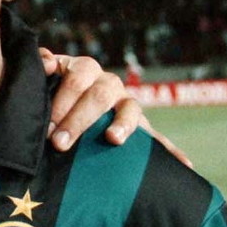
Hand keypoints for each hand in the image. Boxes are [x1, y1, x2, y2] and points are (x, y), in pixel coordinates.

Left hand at [39, 50, 191, 167]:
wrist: (64, 111)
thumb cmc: (49, 95)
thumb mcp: (42, 79)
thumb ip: (41, 66)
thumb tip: (47, 62)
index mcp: (84, 70)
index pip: (77, 78)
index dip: (62, 100)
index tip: (48, 126)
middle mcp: (108, 84)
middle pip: (99, 95)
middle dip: (78, 120)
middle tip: (59, 143)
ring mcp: (125, 104)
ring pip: (130, 109)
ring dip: (122, 125)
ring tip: (113, 140)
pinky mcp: (139, 127)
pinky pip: (157, 138)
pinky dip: (171, 150)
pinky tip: (186, 164)